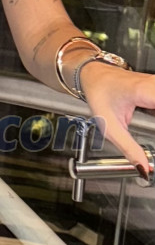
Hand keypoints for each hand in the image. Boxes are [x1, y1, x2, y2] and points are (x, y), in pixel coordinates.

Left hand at [80, 61, 154, 177]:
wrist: (95, 76)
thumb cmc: (100, 95)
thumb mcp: (110, 127)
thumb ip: (129, 149)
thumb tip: (144, 169)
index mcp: (145, 92)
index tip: (152, 132)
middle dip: (154, 123)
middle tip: (147, 130)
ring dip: (154, 121)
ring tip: (147, 125)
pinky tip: (149, 119)